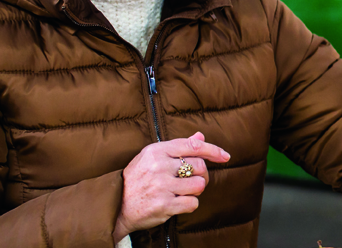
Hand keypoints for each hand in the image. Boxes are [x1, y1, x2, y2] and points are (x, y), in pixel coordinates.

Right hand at [114, 132, 230, 238]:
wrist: (116, 205)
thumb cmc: (136, 179)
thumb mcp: (150, 157)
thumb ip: (177, 147)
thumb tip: (200, 135)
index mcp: (156, 151)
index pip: (192, 145)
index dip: (213, 150)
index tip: (225, 156)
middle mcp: (159, 166)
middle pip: (200, 167)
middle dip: (202, 175)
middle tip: (193, 181)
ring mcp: (161, 186)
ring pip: (199, 185)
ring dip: (195, 191)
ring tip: (182, 192)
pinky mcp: (164, 205)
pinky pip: (193, 203)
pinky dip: (189, 205)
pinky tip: (177, 203)